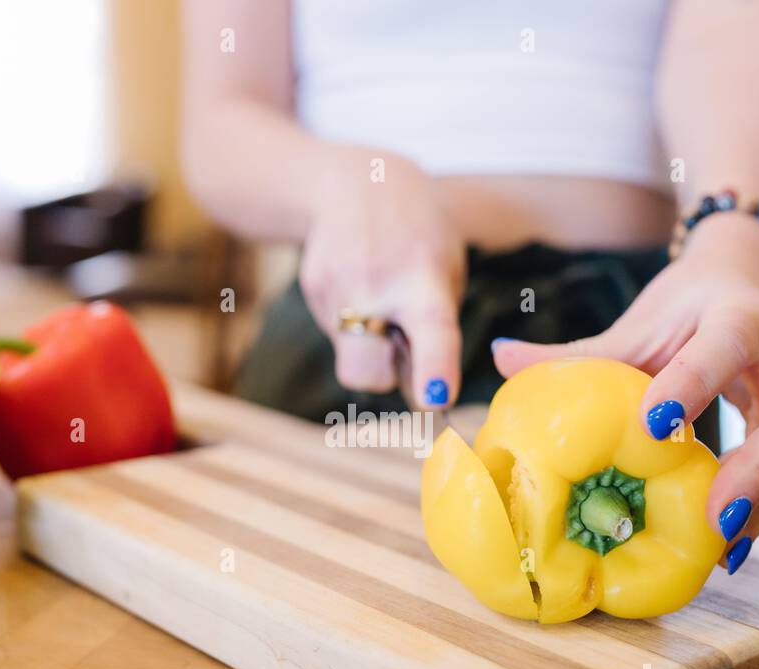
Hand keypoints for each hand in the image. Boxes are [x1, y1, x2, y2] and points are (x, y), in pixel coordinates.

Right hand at [299, 149, 464, 407]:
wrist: (355, 179)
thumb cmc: (418, 234)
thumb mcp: (446, 268)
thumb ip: (436, 330)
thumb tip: (419, 395)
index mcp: (423, 282)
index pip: (432, 334)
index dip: (433, 370)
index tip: (434, 399)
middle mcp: (375, 287)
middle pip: (365, 372)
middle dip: (381, 376)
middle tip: (396, 345)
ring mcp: (335, 289)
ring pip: (351, 356)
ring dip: (368, 342)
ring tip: (378, 292)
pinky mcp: (312, 289)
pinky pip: (337, 332)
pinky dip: (352, 321)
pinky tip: (359, 281)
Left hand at [492, 213, 758, 572]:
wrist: (746, 284)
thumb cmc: (683, 311)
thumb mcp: (635, 324)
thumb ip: (578, 352)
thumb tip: (500, 357)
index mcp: (737, 315)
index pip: (726, 342)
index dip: (693, 383)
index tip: (653, 426)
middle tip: (715, 515)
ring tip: (723, 541)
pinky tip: (729, 548)